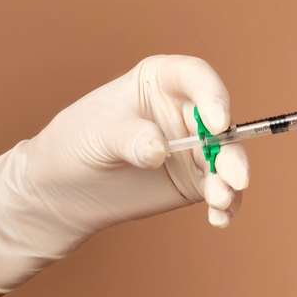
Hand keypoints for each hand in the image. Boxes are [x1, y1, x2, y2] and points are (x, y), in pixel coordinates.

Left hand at [0, 55, 248, 292]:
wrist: (61, 191)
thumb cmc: (73, 146)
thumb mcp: (94, 135)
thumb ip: (128, 137)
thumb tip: (160, 150)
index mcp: (160, 82)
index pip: (196, 77)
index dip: (213, 95)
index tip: (216, 122)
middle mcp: (186, 112)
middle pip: (221, 124)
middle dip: (231, 151)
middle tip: (235, 177)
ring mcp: (195, 147)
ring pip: (227, 159)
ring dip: (231, 181)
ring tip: (218, 201)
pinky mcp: (197, 181)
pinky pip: (222, 190)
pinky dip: (225, 205)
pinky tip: (218, 218)